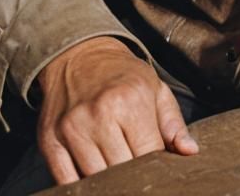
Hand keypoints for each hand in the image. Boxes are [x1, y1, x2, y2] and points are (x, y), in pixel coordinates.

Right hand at [36, 36, 197, 183]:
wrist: (80, 56)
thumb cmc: (123, 75)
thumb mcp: (156, 89)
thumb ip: (174, 123)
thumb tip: (190, 152)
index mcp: (131, 100)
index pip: (148, 154)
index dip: (155, 165)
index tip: (157, 165)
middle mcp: (100, 114)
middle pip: (122, 170)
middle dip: (132, 174)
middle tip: (136, 167)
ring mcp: (72, 129)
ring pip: (95, 179)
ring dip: (108, 181)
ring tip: (116, 167)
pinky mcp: (49, 141)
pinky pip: (66, 181)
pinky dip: (81, 185)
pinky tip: (93, 174)